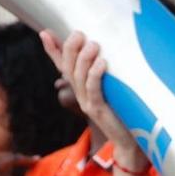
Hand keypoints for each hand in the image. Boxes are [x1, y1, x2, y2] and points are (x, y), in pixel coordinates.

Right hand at [43, 30, 147, 173]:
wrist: (129, 142)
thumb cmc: (123, 113)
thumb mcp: (113, 90)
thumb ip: (105, 74)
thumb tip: (107, 53)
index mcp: (80, 89)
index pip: (62, 66)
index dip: (53, 51)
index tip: (44, 33)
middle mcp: (80, 95)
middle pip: (68, 68)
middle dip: (71, 48)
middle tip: (79, 33)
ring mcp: (87, 103)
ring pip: (79, 77)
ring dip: (84, 58)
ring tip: (94, 44)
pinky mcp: (98, 110)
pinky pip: (93, 90)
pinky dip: (95, 75)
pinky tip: (102, 63)